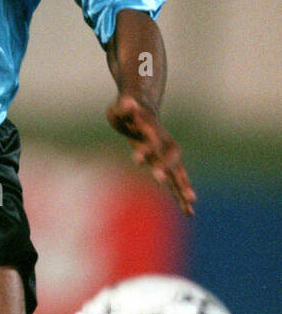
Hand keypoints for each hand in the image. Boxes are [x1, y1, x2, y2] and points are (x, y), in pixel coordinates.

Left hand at [105, 93, 195, 215]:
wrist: (141, 108)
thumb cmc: (127, 109)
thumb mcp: (121, 107)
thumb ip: (126, 108)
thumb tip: (130, 103)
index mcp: (153, 131)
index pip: (151, 142)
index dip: (145, 150)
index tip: (137, 160)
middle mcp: (164, 144)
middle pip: (170, 159)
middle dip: (167, 170)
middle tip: (160, 182)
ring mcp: (167, 155)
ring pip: (178, 173)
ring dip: (183, 188)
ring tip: (190, 205)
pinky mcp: (165, 163)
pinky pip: (176, 181)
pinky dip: (181, 194)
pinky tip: (189, 210)